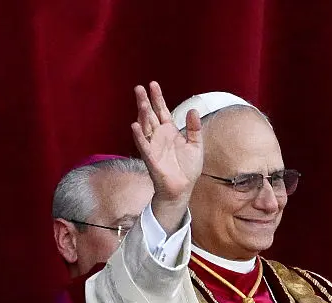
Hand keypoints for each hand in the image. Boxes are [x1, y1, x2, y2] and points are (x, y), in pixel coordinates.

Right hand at [131, 81, 201, 230]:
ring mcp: (154, 147)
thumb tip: (193, 110)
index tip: (153, 84)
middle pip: (150, 115)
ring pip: (145, 127)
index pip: (162, 111)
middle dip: (145, 101)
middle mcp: (159, 136)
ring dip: (141, 114)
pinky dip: (139, 136)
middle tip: (139, 87)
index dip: (158, 98)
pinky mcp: (151, 159)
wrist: (183, 189)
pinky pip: (144, 146)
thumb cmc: (187, 169)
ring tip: (139, 100)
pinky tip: (135, 126)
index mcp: (169, 131)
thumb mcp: (196, 145)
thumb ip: (194, 128)